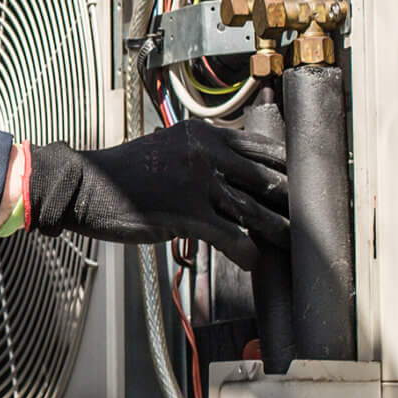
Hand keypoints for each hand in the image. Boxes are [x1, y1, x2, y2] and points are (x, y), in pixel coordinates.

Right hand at [26, 120, 287, 268]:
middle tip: (311, 219)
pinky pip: (231, 238)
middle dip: (292, 201)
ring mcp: (197, 182)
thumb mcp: (168, 149)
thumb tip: (236, 178)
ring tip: (293, 245)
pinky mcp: (186, 213)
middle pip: (267, 178)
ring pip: (255, 211)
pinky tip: (253, 263)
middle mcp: (205, 152)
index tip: (305, 183)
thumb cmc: (125, 174)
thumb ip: (203, 156)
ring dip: (278, 231)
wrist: (85, 186)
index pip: (262, 147)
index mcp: (203, 134)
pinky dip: (247, 254)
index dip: (288, 168)